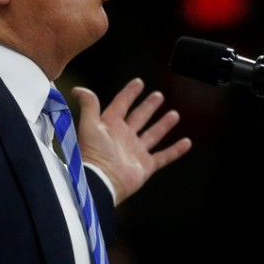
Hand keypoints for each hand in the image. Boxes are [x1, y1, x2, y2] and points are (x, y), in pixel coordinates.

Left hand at [73, 78, 191, 204]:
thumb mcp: (89, 125)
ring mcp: (136, 151)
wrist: (101, 182)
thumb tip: (77, 88)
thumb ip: (88, 105)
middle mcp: (124, 137)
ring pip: (153, 134)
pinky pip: (164, 156)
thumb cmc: (93, 154)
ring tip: (174, 114)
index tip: (139, 82)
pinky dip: (176, 150)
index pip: (121, 104)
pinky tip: (187, 142)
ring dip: (163, 124)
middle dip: (148, 106)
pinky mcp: (145, 166)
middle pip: (139, 117)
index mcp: (110, 125)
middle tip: (158, 95)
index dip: (129, 93)